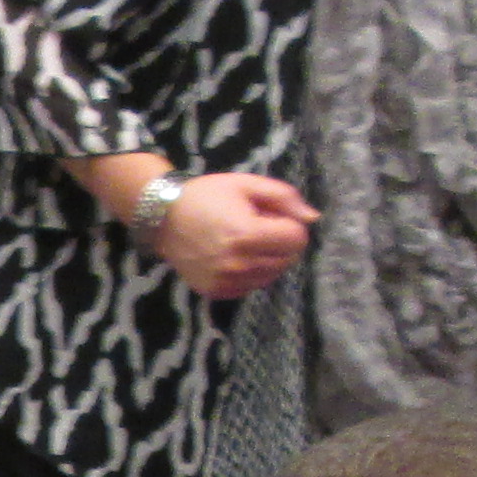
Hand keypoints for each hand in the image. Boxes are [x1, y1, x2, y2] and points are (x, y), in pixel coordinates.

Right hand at [138, 171, 318, 300]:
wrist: (163, 218)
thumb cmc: (207, 196)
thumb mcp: (246, 185)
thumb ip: (284, 197)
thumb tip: (313, 218)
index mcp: (246, 234)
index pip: (297, 238)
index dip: (288, 223)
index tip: (269, 215)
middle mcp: (237, 264)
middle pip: (288, 259)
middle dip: (280, 242)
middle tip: (255, 226)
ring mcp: (226, 282)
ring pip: (272, 275)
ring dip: (267, 258)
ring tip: (243, 241)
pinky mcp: (217, 292)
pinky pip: (252, 286)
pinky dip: (250, 272)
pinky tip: (232, 256)